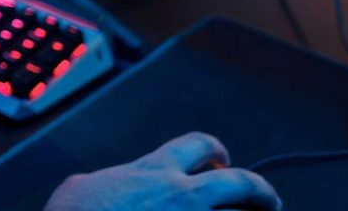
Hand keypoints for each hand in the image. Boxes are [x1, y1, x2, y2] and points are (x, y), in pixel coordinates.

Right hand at [44, 133, 279, 210]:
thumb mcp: (79, 187)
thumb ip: (105, 180)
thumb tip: (101, 184)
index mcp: (152, 172)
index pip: (198, 145)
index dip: (216, 150)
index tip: (222, 162)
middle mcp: (182, 196)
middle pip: (242, 184)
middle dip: (261, 192)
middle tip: (268, 202)